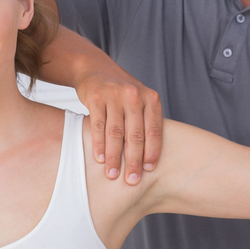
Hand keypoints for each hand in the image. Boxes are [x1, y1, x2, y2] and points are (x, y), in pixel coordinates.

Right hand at [76, 69, 162, 184]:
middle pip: (135, 135)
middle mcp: (134, 95)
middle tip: (132, 180)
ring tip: (113, 174)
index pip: (154, 130)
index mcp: (150, 98)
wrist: (95, 68)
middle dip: (133, 161)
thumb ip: (145, 122)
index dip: (152, 152)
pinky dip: (99, 144)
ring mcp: (114, 95)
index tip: (149, 170)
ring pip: (116, 133)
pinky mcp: (96, 97)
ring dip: (114, 157)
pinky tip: (99, 158)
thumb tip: (151, 158)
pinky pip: (98, 126)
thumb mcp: (139, 100)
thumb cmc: (121, 92)